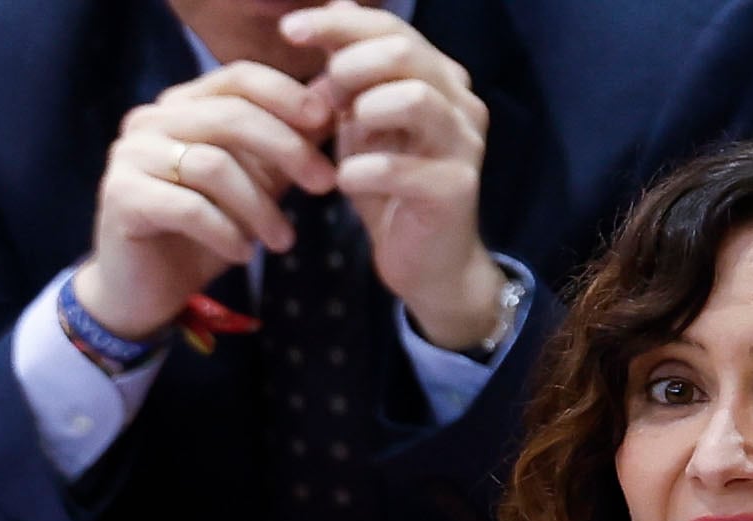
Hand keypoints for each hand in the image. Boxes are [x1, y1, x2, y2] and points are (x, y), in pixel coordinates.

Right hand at [77, 64, 338, 340]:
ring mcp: (130, 155)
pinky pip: (188, 207)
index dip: (287, 95)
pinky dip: (225, 232)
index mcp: (182, 106)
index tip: (327, 123)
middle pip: (231, 115)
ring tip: (282, 241)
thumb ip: (283, 149)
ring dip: (259, 205)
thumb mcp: (254, 187)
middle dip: (287, 149)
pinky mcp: (121, 196)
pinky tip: (243, 254)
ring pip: (213, 165)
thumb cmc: (200, 236)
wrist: (142, 291)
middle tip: (324, 184)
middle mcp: (151, 120)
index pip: (239, 78)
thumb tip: (333, 108)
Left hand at [282, 2, 500, 350]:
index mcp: (438, 77)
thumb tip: (329, 9)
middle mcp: (460, 101)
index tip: (288, 30)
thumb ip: (347, 73)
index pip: (389, 29)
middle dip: (348, 68)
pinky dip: (362, 171)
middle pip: (403, 52)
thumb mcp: (359, 123)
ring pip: (413, 98)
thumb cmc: (389, 189)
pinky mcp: (456, 189)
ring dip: (363, 113)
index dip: (337, 24)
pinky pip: (402, 168)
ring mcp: (464, 144)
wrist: (426, 263)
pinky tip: (344, 182)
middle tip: (321, 101)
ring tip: (341, 138)